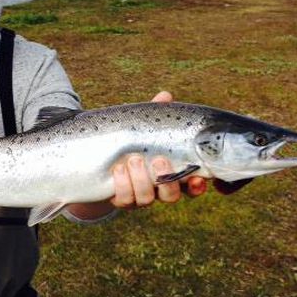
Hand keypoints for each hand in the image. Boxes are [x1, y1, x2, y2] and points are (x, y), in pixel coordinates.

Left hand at [110, 91, 206, 207]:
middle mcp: (157, 188)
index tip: (197, 178)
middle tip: (159, 159)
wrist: (100, 160)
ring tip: (133, 159)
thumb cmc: (131, 140)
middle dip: (167, 180)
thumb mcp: (143, 126)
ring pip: (147, 198)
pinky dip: (123, 185)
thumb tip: (165, 96)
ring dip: (142, 179)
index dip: (197, 186)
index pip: (191, 185)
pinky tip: (118, 169)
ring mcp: (139, 196)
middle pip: (171, 195)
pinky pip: (124, 200)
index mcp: (170, 172)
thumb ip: (156, 113)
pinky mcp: (120, 199)